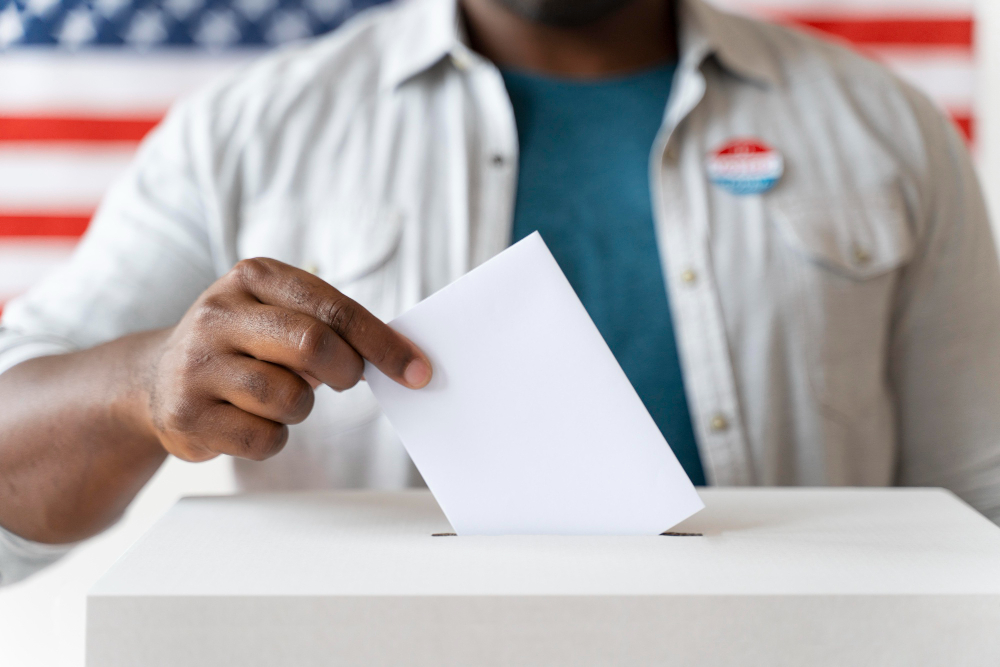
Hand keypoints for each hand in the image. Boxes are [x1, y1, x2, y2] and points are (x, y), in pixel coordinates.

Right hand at [141, 257, 430, 462]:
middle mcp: (218, 313)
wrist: (155, 379)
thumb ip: (331, 326)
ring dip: (301, 408)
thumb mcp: (280, 315)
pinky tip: (252, 421)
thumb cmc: (242, 344)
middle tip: (347, 380)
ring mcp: (196, 365)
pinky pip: (263, 439)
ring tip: (279, 396)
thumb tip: (400, 358)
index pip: (333, 308)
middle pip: (313, 345)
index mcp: (254, 277)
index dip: (382, 343)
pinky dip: (274, 438)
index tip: (418, 371)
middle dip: (346, 371)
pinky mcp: (186, 415)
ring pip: (289, 398)